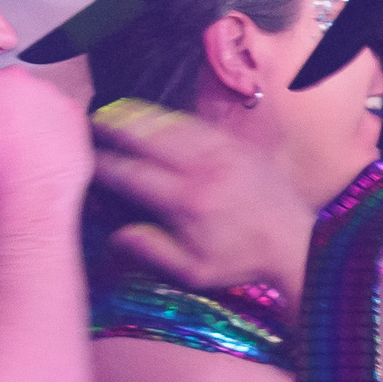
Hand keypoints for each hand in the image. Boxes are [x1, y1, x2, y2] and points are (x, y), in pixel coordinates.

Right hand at [0, 59, 92, 214]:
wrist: (30, 194)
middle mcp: (18, 80)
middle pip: (6, 84)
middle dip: (1, 102)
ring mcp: (50, 94)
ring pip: (34, 97)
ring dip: (28, 113)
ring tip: (23, 144)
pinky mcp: (73, 110)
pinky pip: (59, 113)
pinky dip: (52, 125)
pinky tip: (43, 148)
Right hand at [94, 100, 316, 308]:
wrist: (295, 242)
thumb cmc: (240, 261)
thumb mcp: (193, 271)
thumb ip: (152, 251)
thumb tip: (115, 235)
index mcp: (187, 202)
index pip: (135, 176)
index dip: (106, 165)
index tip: (86, 160)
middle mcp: (203, 170)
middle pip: (151, 139)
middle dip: (119, 128)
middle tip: (93, 120)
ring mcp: (224, 152)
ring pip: (174, 125)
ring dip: (142, 116)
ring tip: (116, 110)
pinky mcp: (239, 145)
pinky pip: (199, 124)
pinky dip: (173, 118)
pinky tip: (157, 117)